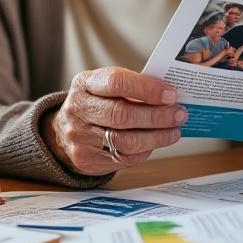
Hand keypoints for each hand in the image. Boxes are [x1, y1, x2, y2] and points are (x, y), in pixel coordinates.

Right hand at [41, 68, 186, 175]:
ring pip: (126, 140)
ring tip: (174, 130)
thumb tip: (169, 97)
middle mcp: (78, 109)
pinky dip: (146, 150)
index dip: (146, 89)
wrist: (63, 132)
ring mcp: (80, 136)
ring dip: (157, 136)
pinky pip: (124, 158)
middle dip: (157, 115)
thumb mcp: (102, 88)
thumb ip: (130, 89)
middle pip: (122, 114)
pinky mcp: (88, 159)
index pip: (116, 82)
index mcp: (84, 84)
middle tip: (179, 114)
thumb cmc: (94, 105)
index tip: (170, 94)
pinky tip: (156, 142)